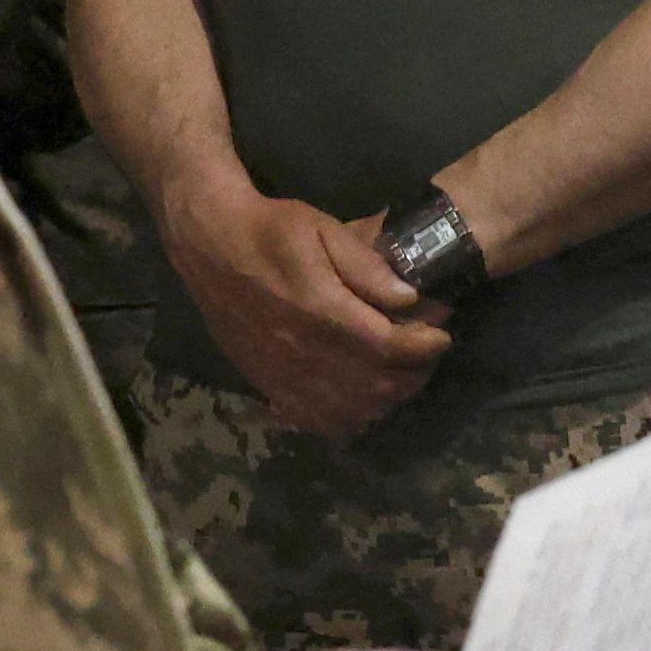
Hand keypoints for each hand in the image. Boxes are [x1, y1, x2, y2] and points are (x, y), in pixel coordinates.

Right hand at [164, 182, 450, 439]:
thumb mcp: (323, 229)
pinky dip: (348, 419)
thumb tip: (409, 299)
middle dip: (414, 373)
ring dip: (386, 398)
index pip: (391, 347)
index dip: (426, 345)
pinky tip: (359, 398)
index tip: (441, 332)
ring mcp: (283, 376)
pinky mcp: (268, 386)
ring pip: (352, 411)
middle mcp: (304, 353)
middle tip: (425, 352)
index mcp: (321, 312)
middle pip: (378, 386)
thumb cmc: (271, 230)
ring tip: (398, 373)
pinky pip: (317, 421)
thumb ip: (367, 266)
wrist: (209, 246)